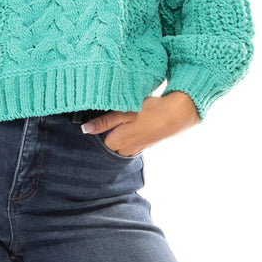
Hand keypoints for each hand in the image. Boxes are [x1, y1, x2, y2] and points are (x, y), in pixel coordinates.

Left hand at [80, 91, 199, 155]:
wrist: (176, 115)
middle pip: (107, 144)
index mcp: (116, 142)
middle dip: (107, 134)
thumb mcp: (124, 113)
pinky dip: (129, 137)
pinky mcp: (143, 146)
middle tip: (114, 118)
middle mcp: (124, 150)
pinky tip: (134, 126)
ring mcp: (134, 149)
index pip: (97, 141)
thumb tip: (85, 129)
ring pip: (119, 145)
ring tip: (125, 121)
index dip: (98, 129)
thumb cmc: (149, 111)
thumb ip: (104, 122)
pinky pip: (129, 145)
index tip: (101, 118)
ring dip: (119, 135)